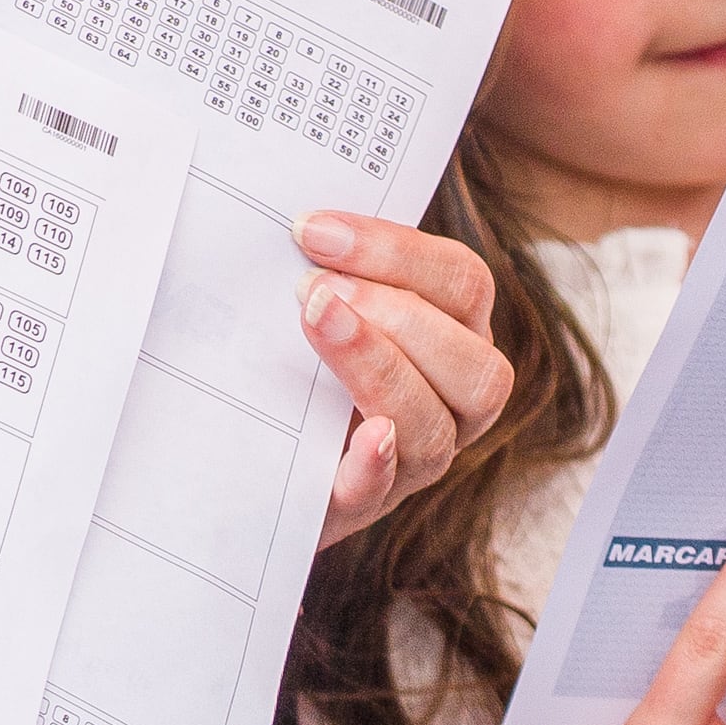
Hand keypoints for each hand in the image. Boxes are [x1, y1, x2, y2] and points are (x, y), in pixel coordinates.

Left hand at [297, 211, 512, 544]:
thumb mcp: (315, 307)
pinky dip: (372, 464)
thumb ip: (325, 269)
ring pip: (435, 427)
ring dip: (377, 368)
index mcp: (453, 336)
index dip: (395, 250)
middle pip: (476, 364)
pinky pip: (377, 492)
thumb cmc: (293, 361)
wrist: (249, 457)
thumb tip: (296, 222)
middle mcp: (451, 401)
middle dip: (397, 314)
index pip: (463, 282)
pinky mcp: (355, 503)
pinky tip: (359, 437)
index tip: (314, 229)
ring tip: (314, 323)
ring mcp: (410, 460)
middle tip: (314, 288)